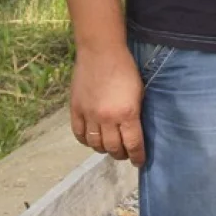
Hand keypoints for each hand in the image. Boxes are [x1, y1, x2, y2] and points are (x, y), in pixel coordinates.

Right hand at [69, 45, 145, 165]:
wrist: (101, 52)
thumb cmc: (126, 68)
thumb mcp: (140, 91)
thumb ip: (137, 112)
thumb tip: (136, 129)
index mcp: (127, 113)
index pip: (133, 143)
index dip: (137, 156)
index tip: (140, 162)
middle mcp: (107, 118)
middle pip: (113, 147)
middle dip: (121, 154)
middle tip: (126, 154)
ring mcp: (89, 115)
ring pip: (96, 144)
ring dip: (104, 149)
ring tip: (110, 148)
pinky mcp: (76, 110)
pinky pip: (80, 134)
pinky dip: (86, 141)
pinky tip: (92, 140)